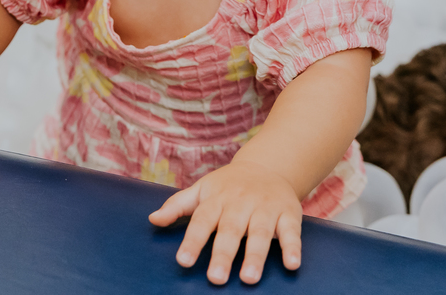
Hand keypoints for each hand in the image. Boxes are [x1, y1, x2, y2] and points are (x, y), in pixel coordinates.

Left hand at [148, 160, 302, 284]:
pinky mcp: (289, 214)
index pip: (202, 220)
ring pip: (261, 233)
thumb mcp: (202, 190)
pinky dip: (292, 248)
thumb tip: (153, 219)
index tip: (184, 261)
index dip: (193, 241)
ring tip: (248, 278)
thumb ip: (178, 206)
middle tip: (216, 278)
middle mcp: (241, 203)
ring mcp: (266, 208)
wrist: (268, 166)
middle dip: (223, 254)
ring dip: (255, 256)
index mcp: (217, 199)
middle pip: (231, 230)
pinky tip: (291, 264)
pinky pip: (291, 232)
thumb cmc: (228, 185)